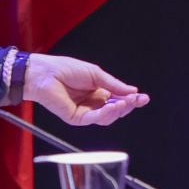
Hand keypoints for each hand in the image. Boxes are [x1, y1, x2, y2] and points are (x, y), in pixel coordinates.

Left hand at [22, 53, 148, 126]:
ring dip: (118, 110)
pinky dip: (105, 113)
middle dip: (128, 106)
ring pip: (107, 117)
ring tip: (125, 102)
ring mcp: (85, 112)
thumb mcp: (95, 74)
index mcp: (98, 91)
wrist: (44, 73)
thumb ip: (114, 85)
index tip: (143, 97)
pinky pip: (94, 119)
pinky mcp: (76, 118)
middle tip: (137, 100)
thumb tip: (132, 91)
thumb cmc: (65, 69)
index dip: (131, 99)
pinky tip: (112, 106)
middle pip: (115, 110)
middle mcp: (92, 103)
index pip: (118, 99)